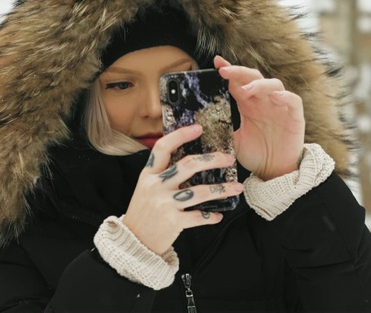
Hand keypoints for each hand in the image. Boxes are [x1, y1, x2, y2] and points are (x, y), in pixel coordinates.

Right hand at [122, 125, 243, 254]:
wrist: (133, 242)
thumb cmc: (144, 212)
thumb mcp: (146, 187)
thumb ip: (163, 174)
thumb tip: (192, 160)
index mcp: (148, 174)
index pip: (163, 147)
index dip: (180, 135)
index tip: (198, 128)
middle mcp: (156, 186)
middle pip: (188, 165)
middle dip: (212, 160)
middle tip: (229, 158)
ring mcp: (164, 204)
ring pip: (200, 192)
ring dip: (221, 189)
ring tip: (237, 187)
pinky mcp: (173, 222)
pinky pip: (198, 216)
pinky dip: (211, 216)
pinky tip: (219, 215)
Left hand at [215, 56, 304, 180]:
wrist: (274, 173)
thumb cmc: (255, 155)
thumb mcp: (233, 141)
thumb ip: (221, 128)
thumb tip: (198, 123)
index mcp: (249, 105)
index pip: (238, 83)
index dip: (229, 72)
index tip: (216, 63)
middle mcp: (264, 102)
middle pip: (254, 78)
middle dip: (239, 72)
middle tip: (224, 71)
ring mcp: (280, 107)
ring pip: (273, 84)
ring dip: (259, 84)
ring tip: (246, 90)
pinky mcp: (294, 117)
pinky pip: (293, 101)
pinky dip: (285, 96)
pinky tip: (274, 97)